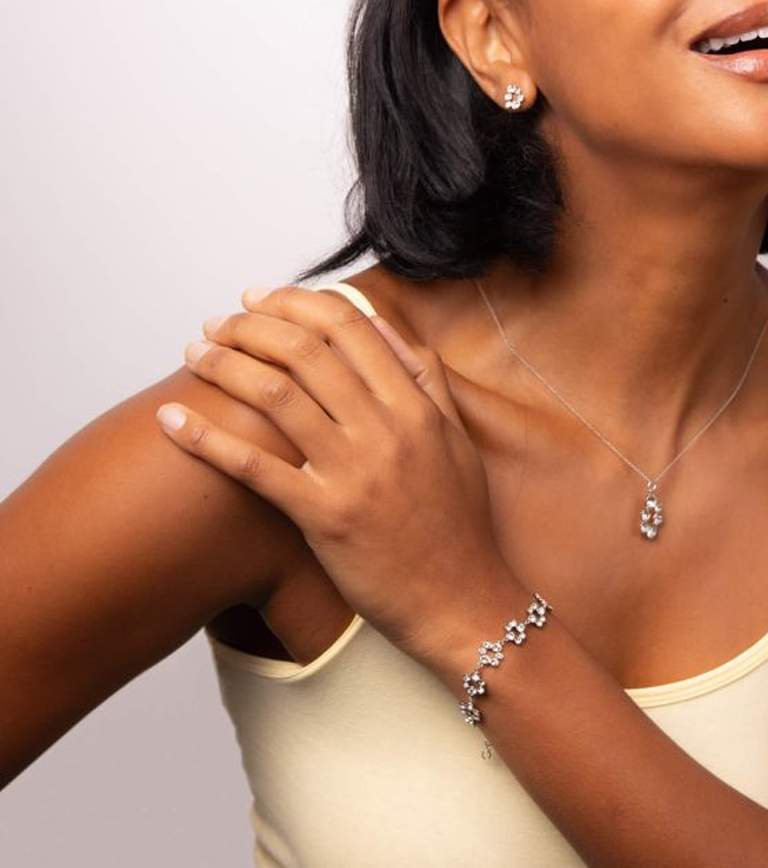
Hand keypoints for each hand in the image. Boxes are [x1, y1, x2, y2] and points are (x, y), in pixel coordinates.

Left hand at [156, 283, 509, 669]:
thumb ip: (426, 378)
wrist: (462, 600)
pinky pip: (254, 469)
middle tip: (218, 324)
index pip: (350, 327)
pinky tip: (173, 421)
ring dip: (224, 366)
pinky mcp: (323, 517)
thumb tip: (383, 328)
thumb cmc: (458, 523)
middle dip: (251, 327)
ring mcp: (353, 472)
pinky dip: (207, 439)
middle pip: (305, 352)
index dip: (297, 303)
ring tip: (194, 356)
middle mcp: (384, 429)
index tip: (261, 299)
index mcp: (415, 405)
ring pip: (276, 395)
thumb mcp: (457, 438)